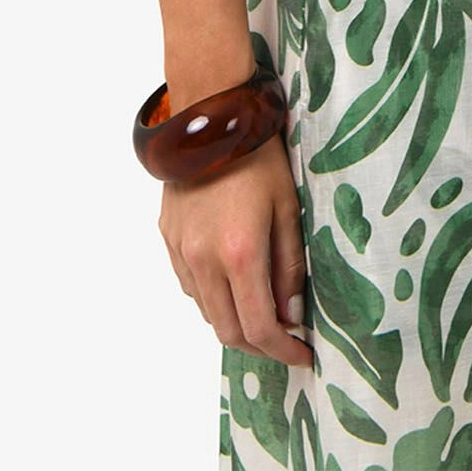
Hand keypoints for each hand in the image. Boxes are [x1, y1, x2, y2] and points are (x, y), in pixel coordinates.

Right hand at [158, 127, 312, 364]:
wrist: (209, 118)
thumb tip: (291, 314)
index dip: (282, 350)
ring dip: (235, 321)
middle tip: (285, 339)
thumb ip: (288, 266)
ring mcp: (181, 252)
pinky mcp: (169, 239)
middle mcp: (203, 261)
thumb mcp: (288, 207)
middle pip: (228, 330)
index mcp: (239, 254)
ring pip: (207, 312)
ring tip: (263, 308)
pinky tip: (233, 280)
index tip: (302, 354)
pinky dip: (214, 296)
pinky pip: (191, 286)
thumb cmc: (256, 156)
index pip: (258, 327)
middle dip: (259, 344)